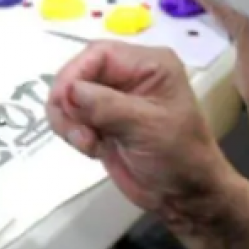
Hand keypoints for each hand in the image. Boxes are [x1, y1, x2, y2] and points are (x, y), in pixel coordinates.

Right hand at [47, 41, 232, 212]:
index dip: (74, 74)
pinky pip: (73, 119)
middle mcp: (129, 75)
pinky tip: (95, 149)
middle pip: (79, 73)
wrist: (186, 195)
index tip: (62, 101)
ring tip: (89, 144)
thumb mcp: (146, 126)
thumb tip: (69, 90)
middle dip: (70, 102)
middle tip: (79, 133)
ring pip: (70, 97)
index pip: (98, 53)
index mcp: (149, 64)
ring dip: (70, 122)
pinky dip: (74, 134)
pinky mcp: (103, 122)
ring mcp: (114, 99)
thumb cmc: (179, 156)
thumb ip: (106, 106)